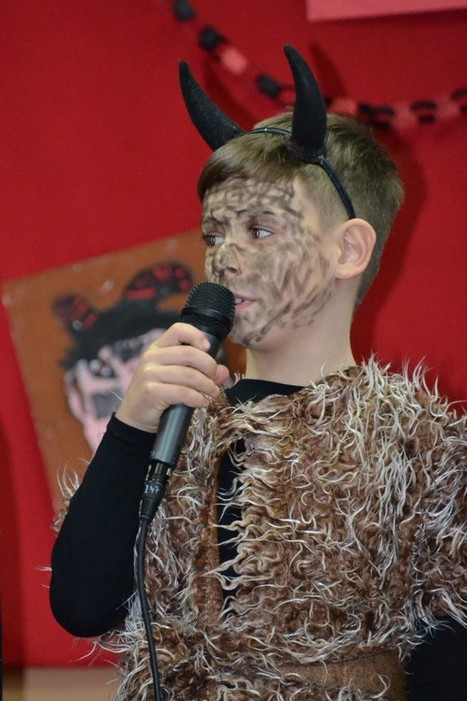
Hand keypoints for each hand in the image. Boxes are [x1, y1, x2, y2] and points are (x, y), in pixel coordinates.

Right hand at [115, 322, 229, 432]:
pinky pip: (183, 392)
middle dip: (209, 367)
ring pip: (189, 375)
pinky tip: (202, 402)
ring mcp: (150, 374)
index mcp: (158, 348)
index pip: (178, 330)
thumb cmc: (158, 395)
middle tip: (215, 379)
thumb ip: (200, 372)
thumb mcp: (178, 379)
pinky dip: (197, 398)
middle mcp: (151, 357)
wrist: (135, 418)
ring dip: (207, 386)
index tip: (208, 349)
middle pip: (190, 353)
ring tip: (212, 393)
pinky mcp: (151, 391)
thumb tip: (224, 371)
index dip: (197, 336)